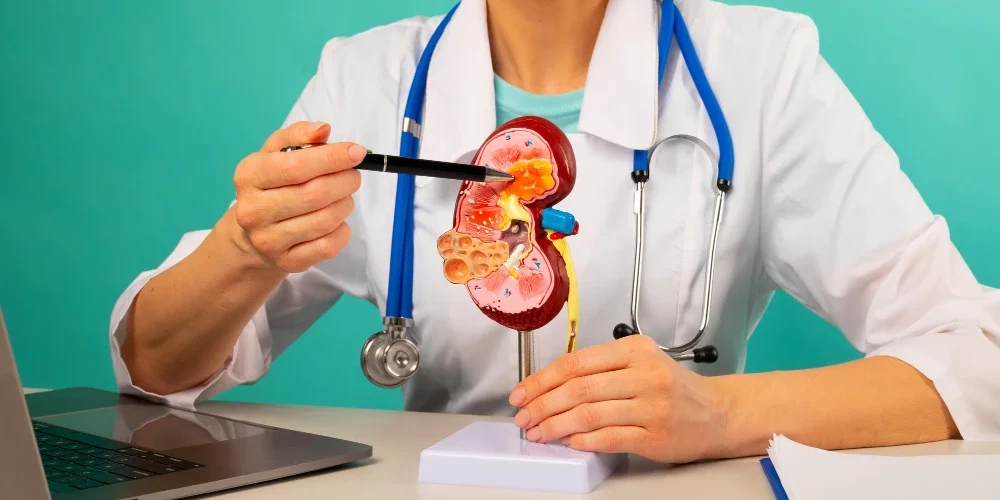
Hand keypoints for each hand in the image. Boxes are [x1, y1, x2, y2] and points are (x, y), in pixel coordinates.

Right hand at [229, 121, 364, 272]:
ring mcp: (268, 240)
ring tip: (343, 196)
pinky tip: (337, 220)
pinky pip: (329, 246)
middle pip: (315, 194)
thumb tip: (322, 130)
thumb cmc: (272, 184)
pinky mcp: (287, 262)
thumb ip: (298, 136)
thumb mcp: (276, 153)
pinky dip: (342, 230)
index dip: (332, 158)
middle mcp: (253, 210)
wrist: (254, 233)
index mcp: (249, 175)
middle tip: (353, 175)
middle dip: (345, 181)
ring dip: (345, 204)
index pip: (296, 166)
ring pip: (325, 220)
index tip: (357, 152)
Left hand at [508, 335, 732, 462]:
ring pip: (589, 414)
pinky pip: (608, 438)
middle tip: (524, 416)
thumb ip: (602, 367)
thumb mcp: (642, 361)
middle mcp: (644, 374)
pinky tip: (570, 442)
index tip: (522, 392)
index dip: (542, 379)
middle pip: (578, 388)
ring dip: (556, 426)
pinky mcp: (655, 436)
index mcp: (635, 350)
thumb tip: (552, 385)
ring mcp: (651, 406)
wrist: (718, 413)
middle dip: (542, 404)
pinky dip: (583, 441)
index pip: (576, 362)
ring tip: (540, 432)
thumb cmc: (675, 389)